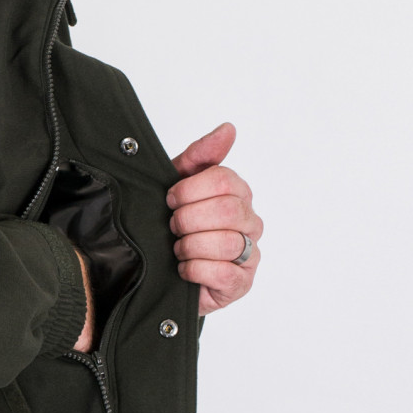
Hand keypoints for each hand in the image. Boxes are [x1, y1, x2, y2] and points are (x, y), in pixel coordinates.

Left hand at [166, 122, 261, 316]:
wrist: (163, 273)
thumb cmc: (175, 227)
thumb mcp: (178, 187)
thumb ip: (200, 157)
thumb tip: (228, 129)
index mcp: (237, 194)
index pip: (223, 180)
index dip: (189, 189)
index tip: (170, 199)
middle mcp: (250, 222)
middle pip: (226, 210)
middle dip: (188, 219)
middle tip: (172, 227)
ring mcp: (249, 254)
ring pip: (226, 242)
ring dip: (190, 246)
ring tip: (177, 250)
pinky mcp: (241, 283)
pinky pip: (222, 272)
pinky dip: (195, 270)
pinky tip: (184, 269)